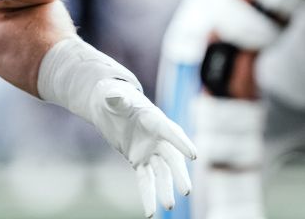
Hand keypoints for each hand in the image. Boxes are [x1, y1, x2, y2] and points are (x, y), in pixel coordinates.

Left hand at [88, 78, 197, 217]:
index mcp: (155, 120)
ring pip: (162, 173)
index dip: (181, 143)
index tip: (194, 156)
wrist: (110, 106)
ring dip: (165, 189)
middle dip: (179, 174)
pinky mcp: (138, 160)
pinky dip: (148, 195)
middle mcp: (157, 138)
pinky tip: (151, 212)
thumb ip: (116, 98)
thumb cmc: (114, 97)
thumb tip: (114, 98)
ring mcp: (149, 151)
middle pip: (172, 158)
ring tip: (169, 206)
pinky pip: (145, 180)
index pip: (171, 132)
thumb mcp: (112, 96)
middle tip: (186, 190)